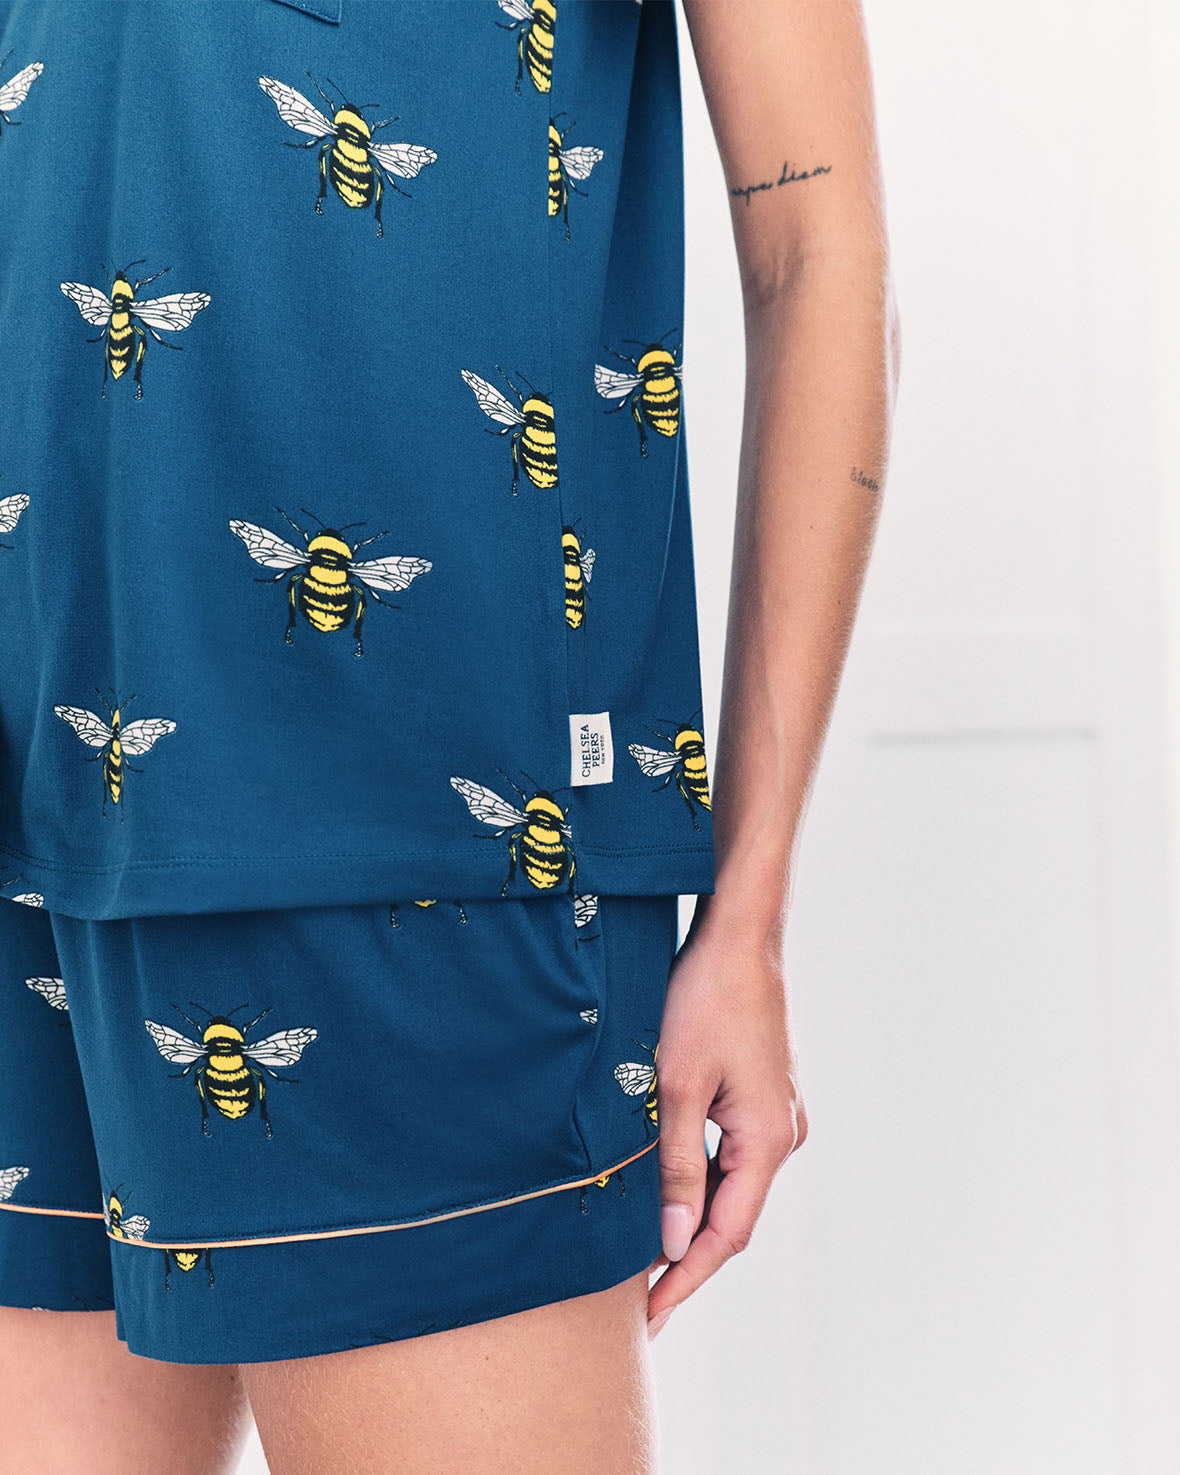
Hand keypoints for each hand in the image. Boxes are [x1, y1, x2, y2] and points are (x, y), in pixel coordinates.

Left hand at [646, 908, 806, 1336]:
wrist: (738, 938)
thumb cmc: (705, 1001)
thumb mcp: (677, 1086)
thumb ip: (676, 1166)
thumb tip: (676, 1242)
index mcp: (768, 1140)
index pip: (726, 1236)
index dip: (686, 1280)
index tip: (648, 1316)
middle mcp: (782, 1134)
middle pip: (733, 1216)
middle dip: (686, 1256)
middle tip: (636, 1298)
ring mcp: (775, 1114)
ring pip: (730, 1185)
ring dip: (690, 1216)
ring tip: (640, 1251)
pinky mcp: (761, 1095)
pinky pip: (730, 1154)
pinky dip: (697, 1178)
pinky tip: (663, 1188)